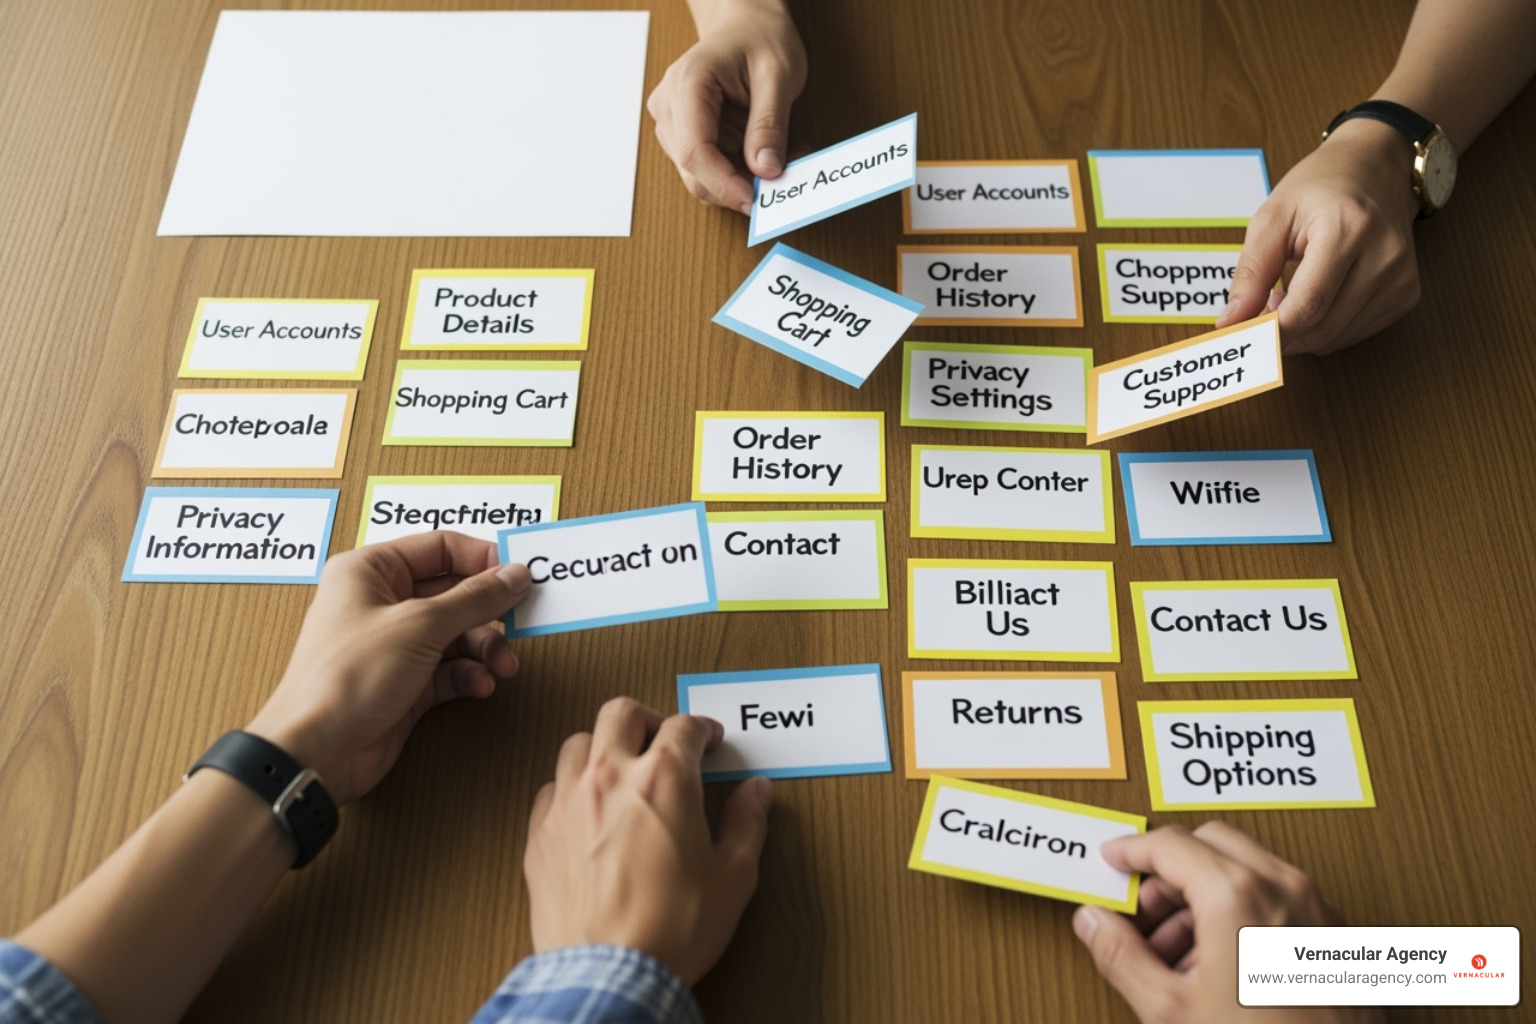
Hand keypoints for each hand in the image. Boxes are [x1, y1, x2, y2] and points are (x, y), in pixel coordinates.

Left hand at [246, 531, 530, 804]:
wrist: (317, 751)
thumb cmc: (349, 675)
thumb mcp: (420, 625)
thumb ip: (475, 598)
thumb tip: (516, 574)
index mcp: (371, 571)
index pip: (439, 547)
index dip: (482, 559)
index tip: (520, 576)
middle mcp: (381, 603)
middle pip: (453, 591)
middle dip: (489, 609)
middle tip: (523, 618)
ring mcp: (394, 645)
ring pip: (457, 633)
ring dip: (485, 647)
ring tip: (503, 665)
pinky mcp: (405, 682)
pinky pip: (450, 668)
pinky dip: (469, 674)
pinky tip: (480, 685)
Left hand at [524, 698, 772, 985]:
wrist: (609, 976)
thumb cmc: (671, 928)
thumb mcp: (732, 877)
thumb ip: (746, 824)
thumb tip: (755, 793)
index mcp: (664, 779)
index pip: (684, 725)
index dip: (703, 728)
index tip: (709, 740)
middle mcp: (610, 777)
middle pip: (621, 713)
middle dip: (648, 718)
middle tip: (664, 739)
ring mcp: (568, 803)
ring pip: (577, 743)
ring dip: (602, 747)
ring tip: (621, 768)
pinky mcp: (540, 835)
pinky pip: (550, 789)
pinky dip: (570, 788)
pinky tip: (586, 809)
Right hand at [646, 0, 805, 212]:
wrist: (746, 23)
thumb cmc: (760, 37)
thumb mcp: (778, 74)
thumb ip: (770, 124)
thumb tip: (766, 170)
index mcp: (688, 83)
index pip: (695, 151)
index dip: (724, 184)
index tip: (755, 201)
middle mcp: (669, 107)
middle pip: (695, 171)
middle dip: (740, 183)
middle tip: (785, 174)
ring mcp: (672, 123)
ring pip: (702, 176)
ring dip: (743, 178)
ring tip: (781, 153)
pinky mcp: (684, 135)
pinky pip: (710, 168)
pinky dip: (740, 170)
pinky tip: (763, 151)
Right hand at [1073, 822, 1382, 1023]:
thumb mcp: (1171, 1009)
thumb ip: (1122, 956)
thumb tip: (1096, 923)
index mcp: (1238, 895)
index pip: (1169, 844)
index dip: (1131, 851)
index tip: (1113, 861)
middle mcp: (1285, 889)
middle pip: (1210, 844)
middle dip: (1169, 873)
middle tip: (1142, 913)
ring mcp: (1317, 910)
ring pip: (1246, 869)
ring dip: (1203, 893)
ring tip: (1178, 953)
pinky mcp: (1336, 936)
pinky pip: (1278, 897)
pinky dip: (1241, 910)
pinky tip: (1221, 965)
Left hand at [1216, 117, 1420, 355]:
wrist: (1376, 168)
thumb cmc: (1321, 186)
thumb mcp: (1272, 218)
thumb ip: (1251, 273)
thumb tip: (1231, 322)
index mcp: (1349, 229)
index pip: (1307, 305)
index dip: (1270, 331)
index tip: (1240, 337)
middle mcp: (1384, 256)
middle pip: (1322, 328)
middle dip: (1281, 333)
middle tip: (1258, 311)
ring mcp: (1401, 278)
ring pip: (1336, 338)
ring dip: (1301, 331)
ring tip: (1287, 295)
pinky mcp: (1407, 294)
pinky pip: (1353, 333)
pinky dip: (1324, 328)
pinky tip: (1316, 298)